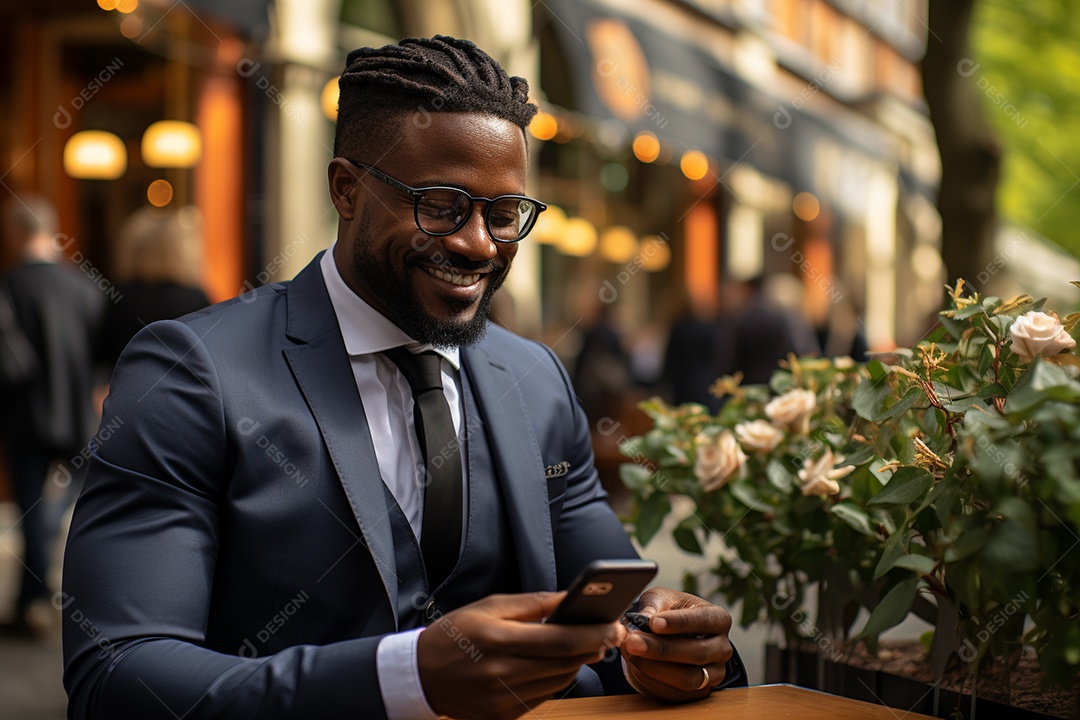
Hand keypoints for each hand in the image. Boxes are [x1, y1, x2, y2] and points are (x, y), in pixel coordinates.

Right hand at [417, 592, 626, 719]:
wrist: (421, 675)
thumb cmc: (456, 633)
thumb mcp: (491, 606)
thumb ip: (535, 603)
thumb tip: (572, 597)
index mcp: (498, 639)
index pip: (560, 640)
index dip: (593, 632)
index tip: (614, 623)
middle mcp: (502, 673)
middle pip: (566, 662)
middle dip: (594, 645)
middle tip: (610, 630)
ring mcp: (503, 699)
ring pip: (560, 681)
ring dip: (578, 662)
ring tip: (585, 643)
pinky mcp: (504, 716)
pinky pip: (545, 696)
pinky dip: (557, 678)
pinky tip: (557, 662)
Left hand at [620, 587, 733, 702]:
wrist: (666, 635)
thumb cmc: (667, 612)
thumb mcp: (661, 598)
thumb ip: (653, 605)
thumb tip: (644, 618)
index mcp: (718, 619)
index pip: (704, 621)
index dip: (679, 623)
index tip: (654, 623)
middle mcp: (721, 648)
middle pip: (697, 653)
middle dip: (662, 649)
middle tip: (633, 641)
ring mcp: (714, 674)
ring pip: (688, 679)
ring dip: (655, 669)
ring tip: (630, 654)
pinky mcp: (699, 693)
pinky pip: (676, 695)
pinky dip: (652, 682)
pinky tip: (635, 667)